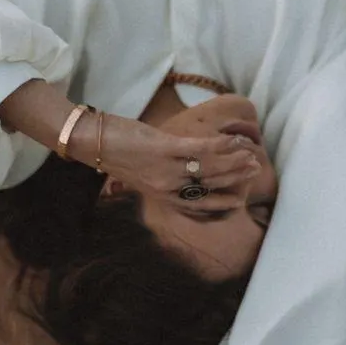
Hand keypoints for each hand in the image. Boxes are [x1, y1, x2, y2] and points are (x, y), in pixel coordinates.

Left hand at [96, 115, 259, 202]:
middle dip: (235, 177)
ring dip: (233, 161)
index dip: (221, 203)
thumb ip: (159, 177)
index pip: (197, 204)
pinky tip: (232, 140)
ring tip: (250, 154)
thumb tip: (178, 173)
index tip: (240, 200)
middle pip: (209, 185)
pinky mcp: (162, 149)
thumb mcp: (139, 174)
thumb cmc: (115, 155)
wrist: (91, 143)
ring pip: (208, 168)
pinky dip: (218, 146)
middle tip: (254, 168)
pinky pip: (197, 150)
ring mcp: (165, 169)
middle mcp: (166, 187)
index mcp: (161, 195)